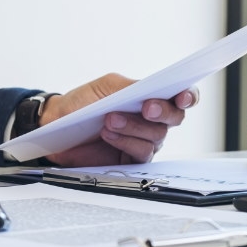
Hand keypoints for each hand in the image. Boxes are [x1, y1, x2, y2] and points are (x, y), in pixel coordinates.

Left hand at [41, 73, 198, 165]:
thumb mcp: (108, 86)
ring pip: (156, 136)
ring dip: (134, 127)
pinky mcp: (132, 159)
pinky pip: (141, 153)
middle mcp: (152, 120)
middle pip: (175, 118)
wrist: (58, 125)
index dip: (188, 96)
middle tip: (146, 107)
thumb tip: (153, 88)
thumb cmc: (83, 103)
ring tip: (109, 120)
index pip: (181, 97)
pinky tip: (108, 134)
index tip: (182, 97)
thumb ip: (133, 86)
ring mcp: (144, 140)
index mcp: (151, 97)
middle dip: (163, 111)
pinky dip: (125, 142)